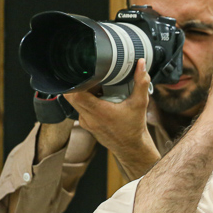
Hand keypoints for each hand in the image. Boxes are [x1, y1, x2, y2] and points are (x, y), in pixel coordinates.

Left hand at [63, 60, 159, 177]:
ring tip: (98, 87)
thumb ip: (141, 83)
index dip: (77, 82)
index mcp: (99, 112)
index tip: (86, 74)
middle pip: (71, 96)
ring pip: (75, 102)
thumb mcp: (140, 103)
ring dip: (83, 92)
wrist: (131, 147)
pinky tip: (101, 98)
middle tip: (93, 79)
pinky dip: (87, 101)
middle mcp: (88, 118)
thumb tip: (141, 64)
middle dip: (80, 84)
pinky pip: (80, 108)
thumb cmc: (134, 127)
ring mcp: (85, 122)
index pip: (75, 95)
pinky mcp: (86, 124)